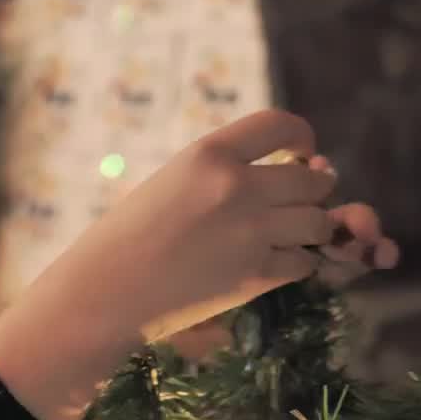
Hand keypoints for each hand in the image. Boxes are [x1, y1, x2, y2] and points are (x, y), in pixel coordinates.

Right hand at [0, 110, 397, 419]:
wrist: (103, 294)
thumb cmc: (129, 237)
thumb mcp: (173, 181)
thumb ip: (226, 171)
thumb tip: (304, 170)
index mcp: (209, 154)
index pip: (281, 125)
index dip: (302, 138)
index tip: (302, 153)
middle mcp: (237, 187)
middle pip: (313, 180)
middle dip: (312, 190)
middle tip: (294, 203)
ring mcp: (251, 233)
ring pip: (317, 221)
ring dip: (309, 228)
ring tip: (284, 235)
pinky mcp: (255, 276)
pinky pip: (304, 262)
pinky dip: (295, 263)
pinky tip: (270, 264)